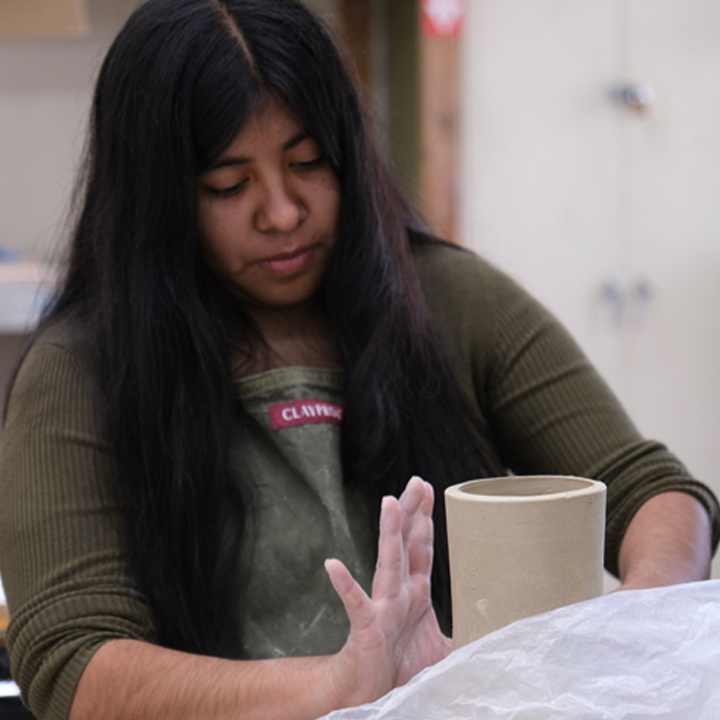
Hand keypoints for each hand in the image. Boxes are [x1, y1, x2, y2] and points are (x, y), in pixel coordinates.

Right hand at [324, 476, 450, 707]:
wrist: (365, 695)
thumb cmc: (398, 669)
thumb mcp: (439, 650)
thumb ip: (461, 637)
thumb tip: (493, 636)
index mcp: (415, 593)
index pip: (421, 548)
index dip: (425, 518)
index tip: (429, 489)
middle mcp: (399, 593)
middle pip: (405, 543)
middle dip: (412, 511)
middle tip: (417, 481)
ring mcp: (382, 607)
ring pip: (387, 562)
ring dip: (389, 532)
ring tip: (390, 503)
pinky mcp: (367, 628)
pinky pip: (356, 604)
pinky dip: (345, 585)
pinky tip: (334, 565)